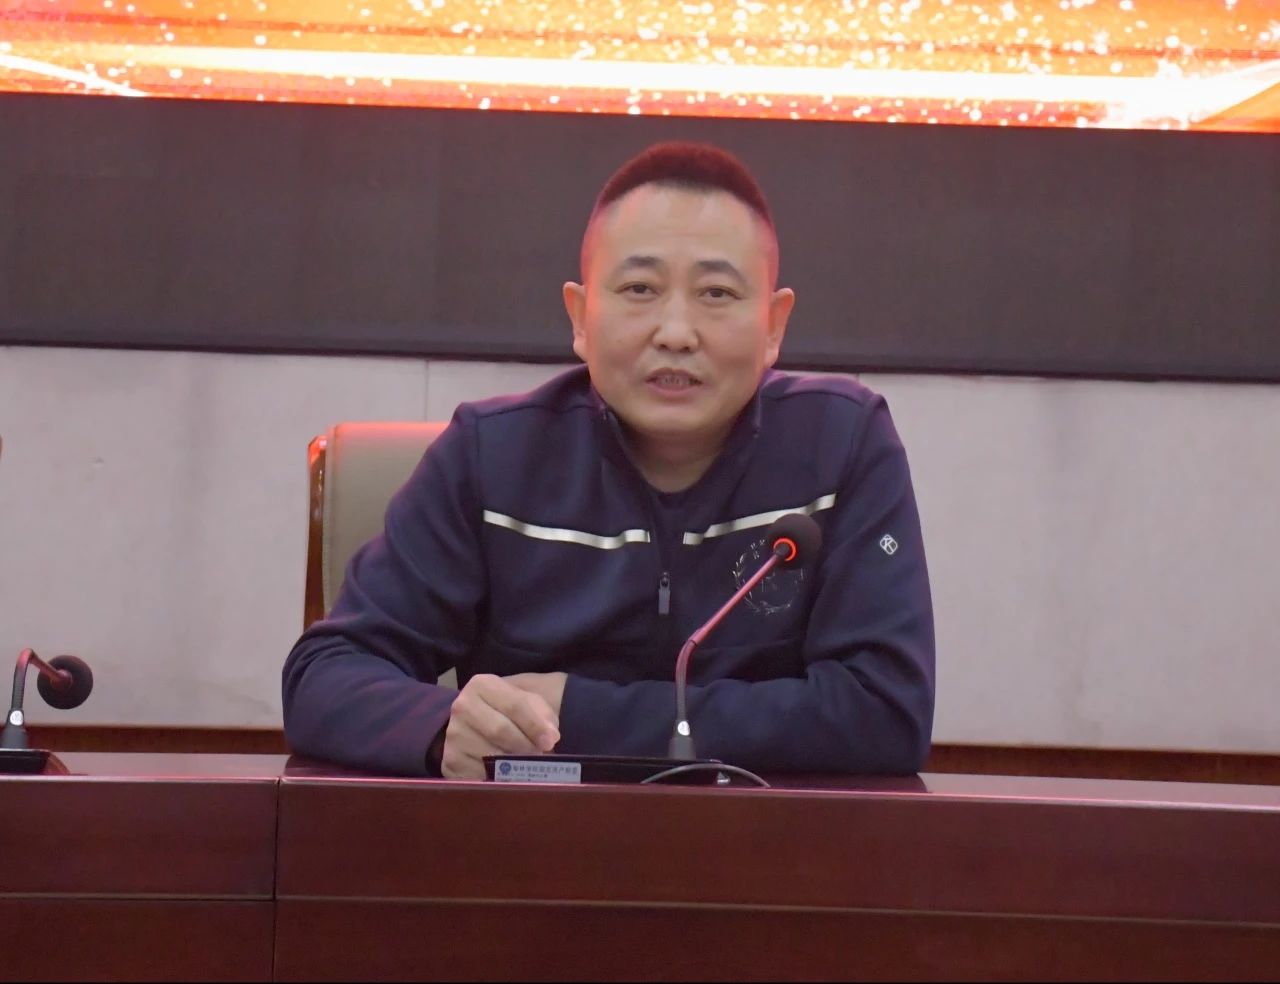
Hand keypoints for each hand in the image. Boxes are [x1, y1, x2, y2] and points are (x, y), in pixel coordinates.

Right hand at [440, 673, 559, 779]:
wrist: (478, 722)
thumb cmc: (509, 709)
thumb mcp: (527, 700)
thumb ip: (542, 713)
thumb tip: (549, 737)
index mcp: (481, 685)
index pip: (514, 705)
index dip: (535, 725)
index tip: (551, 740)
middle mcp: (462, 707)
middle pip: (500, 730)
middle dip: (525, 745)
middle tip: (541, 755)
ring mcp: (454, 734)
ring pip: (490, 755)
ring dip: (514, 764)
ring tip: (526, 764)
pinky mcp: (451, 761)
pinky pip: (479, 774)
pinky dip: (498, 779)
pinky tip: (508, 775)